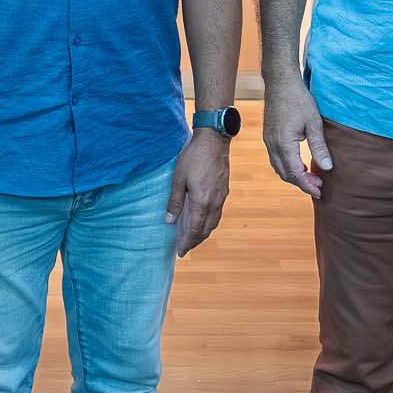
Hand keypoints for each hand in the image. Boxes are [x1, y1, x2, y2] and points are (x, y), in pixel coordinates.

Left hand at [165, 129, 230, 256]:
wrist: (214, 140)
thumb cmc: (193, 157)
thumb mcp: (178, 179)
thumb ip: (175, 201)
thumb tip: (169, 220)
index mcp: (202, 202)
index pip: (194, 230)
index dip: (187, 242)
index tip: (181, 251)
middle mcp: (214, 203)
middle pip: (206, 229)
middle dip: (195, 240)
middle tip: (186, 247)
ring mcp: (221, 196)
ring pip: (214, 222)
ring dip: (204, 232)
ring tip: (194, 236)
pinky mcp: (224, 189)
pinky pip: (218, 212)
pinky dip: (210, 221)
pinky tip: (204, 218)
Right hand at [262, 76, 331, 196]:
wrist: (280, 81)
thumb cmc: (298, 99)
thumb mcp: (313, 123)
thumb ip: (319, 146)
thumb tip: (327, 168)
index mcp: (284, 144)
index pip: (295, 173)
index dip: (307, 185)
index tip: (319, 191)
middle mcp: (272, 145)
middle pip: (285, 174)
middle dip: (301, 183)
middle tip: (319, 186)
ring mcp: (268, 141)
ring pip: (278, 167)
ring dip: (294, 176)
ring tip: (310, 176)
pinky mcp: (268, 136)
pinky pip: (275, 158)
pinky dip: (287, 166)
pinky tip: (299, 163)